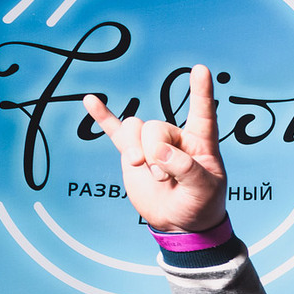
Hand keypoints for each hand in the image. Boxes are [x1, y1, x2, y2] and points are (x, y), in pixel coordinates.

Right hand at [82, 64, 226, 233]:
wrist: (181, 224)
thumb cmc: (201, 205)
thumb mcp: (203, 190)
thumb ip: (185, 168)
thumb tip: (158, 151)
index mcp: (201, 142)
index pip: (202, 113)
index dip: (200, 92)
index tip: (200, 69)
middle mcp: (176, 138)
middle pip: (155, 127)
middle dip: (156, 154)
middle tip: (165, 178)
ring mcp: (152, 144)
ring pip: (136, 128)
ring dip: (137, 151)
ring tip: (149, 173)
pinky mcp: (133, 153)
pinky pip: (116, 131)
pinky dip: (103, 117)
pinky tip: (90, 100)